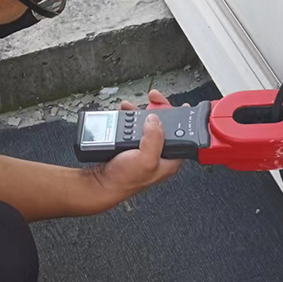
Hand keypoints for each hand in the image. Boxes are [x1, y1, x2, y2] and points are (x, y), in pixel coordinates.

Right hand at [92, 90, 183, 204]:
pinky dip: (129, 117)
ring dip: (140, 111)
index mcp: (169, 159)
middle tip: (153, 98)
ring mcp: (144, 148)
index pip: (181, 135)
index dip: (181, 119)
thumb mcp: (146, 160)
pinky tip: (124, 113)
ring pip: (147, 123)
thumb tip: (155, 120)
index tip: (178, 105)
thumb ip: (155, 138)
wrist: (101, 183)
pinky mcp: (131, 145)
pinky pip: (133, 126)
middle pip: (164, 125)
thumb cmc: (124, 179)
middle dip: (158, 109)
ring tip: (131, 106)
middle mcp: (158, 153)